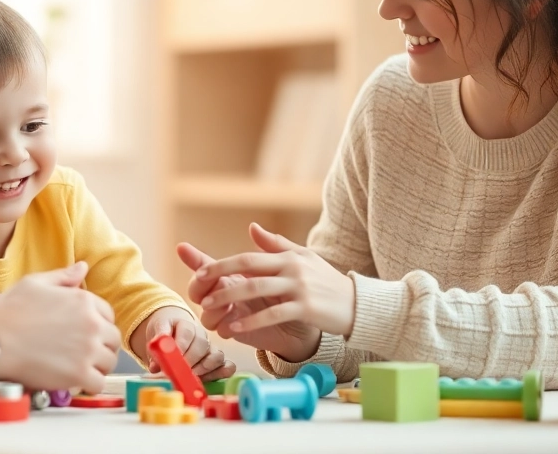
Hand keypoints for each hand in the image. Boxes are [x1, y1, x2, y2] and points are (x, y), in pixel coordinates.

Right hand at [0, 262, 121, 393]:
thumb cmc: (9, 310)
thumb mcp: (35, 283)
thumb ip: (64, 277)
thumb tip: (83, 267)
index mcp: (84, 300)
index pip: (108, 316)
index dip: (96, 325)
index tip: (82, 334)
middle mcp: (92, 324)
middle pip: (112, 340)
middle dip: (100, 346)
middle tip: (81, 353)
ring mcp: (87, 350)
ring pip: (108, 362)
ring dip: (96, 366)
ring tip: (77, 367)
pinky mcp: (79, 374)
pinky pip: (98, 383)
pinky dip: (89, 384)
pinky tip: (74, 381)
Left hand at [132, 306, 234, 380]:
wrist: (171, 330)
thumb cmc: (164, 334)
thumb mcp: (156, 337)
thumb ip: (156, 349)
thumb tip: (155, 367)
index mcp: (185, 324)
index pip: (187, 333)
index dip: (180, 347)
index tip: (172, 359)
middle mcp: (202, 335)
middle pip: (203, 346)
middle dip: (191, 361)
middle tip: (180, 372)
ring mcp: (212, 348)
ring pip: (217, 356)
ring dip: (205, 368)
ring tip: (192, 376)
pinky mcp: (218, 361)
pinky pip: (228, 366)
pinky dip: (221, 373)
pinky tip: (207, 380)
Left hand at [186, 223, 354, 361]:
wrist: (358, 304)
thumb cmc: (327, 282)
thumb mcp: (304, 258)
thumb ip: (277, 245)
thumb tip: (252, 228)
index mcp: (288, 257)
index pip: (249, 256)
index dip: (223, 264)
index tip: (201, 270)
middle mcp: (291, 268)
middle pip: (248, 269)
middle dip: (220, 277)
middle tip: (199, 290)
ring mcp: (299, 287)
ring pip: (256, 289)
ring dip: (230, 298)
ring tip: (210, 308)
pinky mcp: (306, 307)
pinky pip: (273, 313)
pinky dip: (252, 321)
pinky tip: (235, 328)